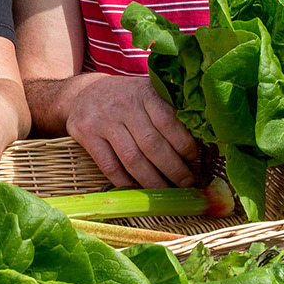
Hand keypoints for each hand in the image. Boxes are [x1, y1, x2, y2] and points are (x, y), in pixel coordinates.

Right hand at [62, 73, 199, 188]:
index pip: (168, 121)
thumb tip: (199, 135)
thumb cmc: (126, 98)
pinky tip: (139, 190)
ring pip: (132, 159)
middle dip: (173, 168)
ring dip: (152, 180)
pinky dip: (125, 182)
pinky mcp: (87, 136)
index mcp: (145, 93)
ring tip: (167, 192)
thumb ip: (168, 109)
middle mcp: (124, 106)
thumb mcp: (147, 92)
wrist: (83, 93)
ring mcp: (104, 121)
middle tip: (186, 182)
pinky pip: (109, 166)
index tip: (193, 159)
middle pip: (152, 144)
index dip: (183, 144)